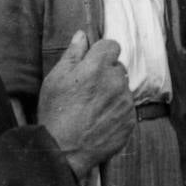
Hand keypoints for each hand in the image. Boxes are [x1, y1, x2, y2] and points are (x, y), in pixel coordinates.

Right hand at [36, 30, 132, 181]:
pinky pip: (127, 108)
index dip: (101, 53)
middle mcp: (116, 81)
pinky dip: (116, 111)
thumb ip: (72, 54)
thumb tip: (82, 35)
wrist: (64, 150)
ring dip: (112, 93)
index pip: (111, 45)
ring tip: (91, 109)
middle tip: (87, 91)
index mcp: (97, 67)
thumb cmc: (55, 112)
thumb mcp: (55, 79)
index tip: (92, 63)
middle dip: (106, 74)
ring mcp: (125, 101)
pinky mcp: (130, 119)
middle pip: (117, 67)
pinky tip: (99, 120)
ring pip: (123, 88)